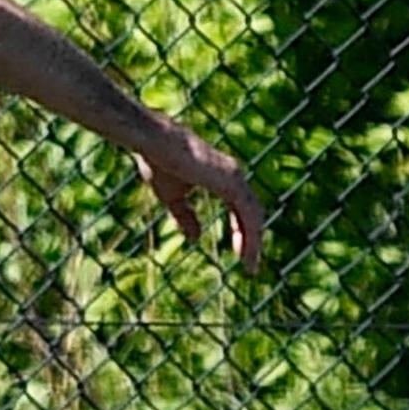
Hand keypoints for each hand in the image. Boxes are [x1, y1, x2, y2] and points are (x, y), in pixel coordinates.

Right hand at [138, 119, 268, 265]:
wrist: (155, 143)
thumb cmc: (159, 162)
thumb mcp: (172, 196)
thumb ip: (185, 216)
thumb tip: (196, 238)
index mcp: (223, 177)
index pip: (241, 209)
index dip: (241, 231)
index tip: (240, 253)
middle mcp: (234, 175)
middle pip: (252, 214)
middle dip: (252, 240)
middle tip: (250, 265)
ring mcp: (236, 177)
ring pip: (254, 216)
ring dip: (254, 243)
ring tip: (250, 266)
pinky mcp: (233, 182)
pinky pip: (248, 215)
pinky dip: (251, 236)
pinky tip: (247, 254)